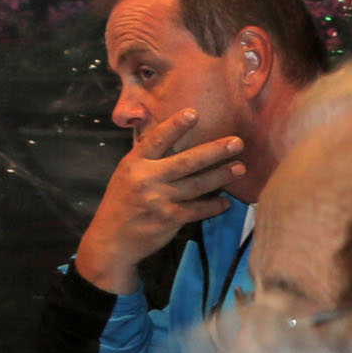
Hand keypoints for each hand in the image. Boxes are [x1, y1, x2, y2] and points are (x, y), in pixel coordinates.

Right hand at [74, 110, 246, 294]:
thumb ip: (148, 156)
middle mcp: (146, 178)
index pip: (156, 140)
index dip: (175, 126)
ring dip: (222, 176)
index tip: (194, 113)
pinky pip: (199, 209)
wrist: (111, 239)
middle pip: (186, 161)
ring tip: (241, 168)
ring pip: (198, 184)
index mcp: (134, 163)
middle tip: (238, 142)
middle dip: (214, 151)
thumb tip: (166, 130)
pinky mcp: (169, 218)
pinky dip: (215, 205)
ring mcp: (158, 199)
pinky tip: (227, 202)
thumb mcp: (127, 173)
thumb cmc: (123, 202)